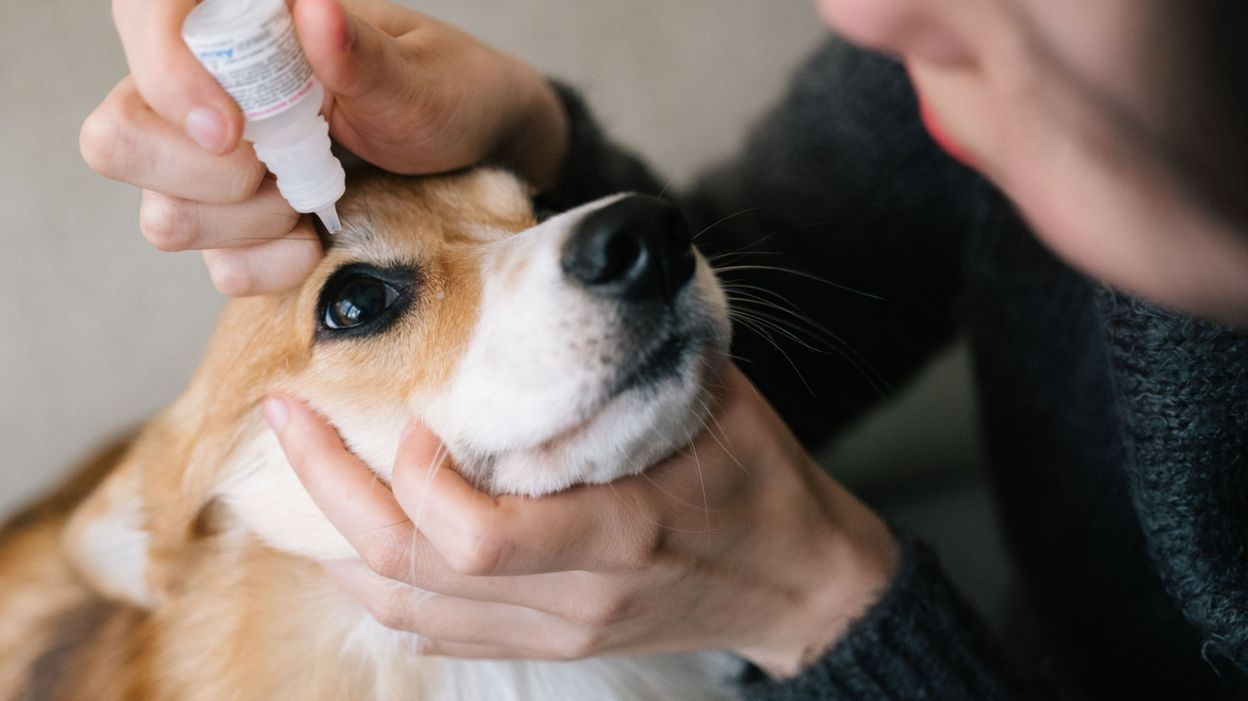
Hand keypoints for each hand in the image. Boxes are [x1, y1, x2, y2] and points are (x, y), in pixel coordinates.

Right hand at [81, 0, 567, 295]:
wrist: (475, 156)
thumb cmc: (446, 91)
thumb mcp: (419, 75)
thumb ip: (363, 54)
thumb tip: (315, 11)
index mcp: (241, 20)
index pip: (143, 16)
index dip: (163, 74)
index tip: (233, 129)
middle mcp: (205, 91)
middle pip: (118, 138)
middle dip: (205, 174)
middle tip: (282, 164)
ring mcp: (212, 168)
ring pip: (161, 216)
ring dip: (248, 222)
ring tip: (313, 196)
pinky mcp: (239, 229)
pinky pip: (218, 268)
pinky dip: (273, 264)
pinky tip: (315, 238)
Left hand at [263, 365, 898, 677]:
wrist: (795, 581)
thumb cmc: (756, 476)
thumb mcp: (710, 400)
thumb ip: (626, 356)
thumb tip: (561, 275)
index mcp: (619, 534)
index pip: (477, 537)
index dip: (416, 479)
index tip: (404, 408)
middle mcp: (575, 599)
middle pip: (414, 574)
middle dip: (332, 495)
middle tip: (288, 417)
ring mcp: (556, 633)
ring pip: (407, 610)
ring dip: (336, 541)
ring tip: (297, 470)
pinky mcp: (548, 645)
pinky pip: (431, 633)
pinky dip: (376, 582)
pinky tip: (347, 535)